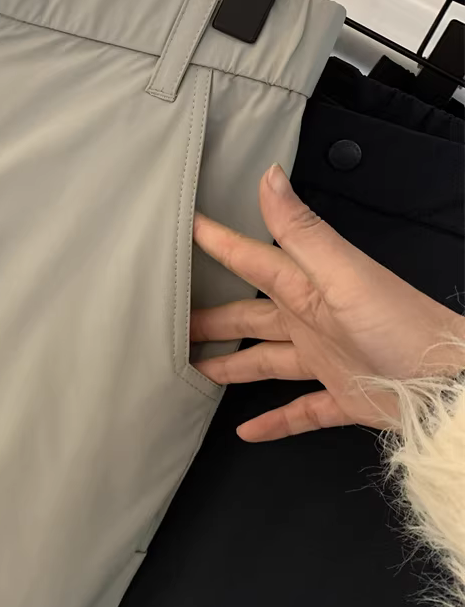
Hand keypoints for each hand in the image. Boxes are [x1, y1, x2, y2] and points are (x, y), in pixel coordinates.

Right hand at [191, 164, 463, 440]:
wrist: (447, 387)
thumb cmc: (400, 325)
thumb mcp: (344, 274)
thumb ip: (302, 230)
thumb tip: (269, 175)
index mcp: (308, 287)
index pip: (251, 260)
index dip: (217, 243)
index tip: (182, 227)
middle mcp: (311, 319)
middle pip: (247, 316)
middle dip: (209, 316)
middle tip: (170, 318)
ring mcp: (326, 359)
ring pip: (265, 360)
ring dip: (230, 365)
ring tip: (192, 367)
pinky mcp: (343, 397)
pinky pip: (299, 410)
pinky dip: (273, 421)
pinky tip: (245, 431)